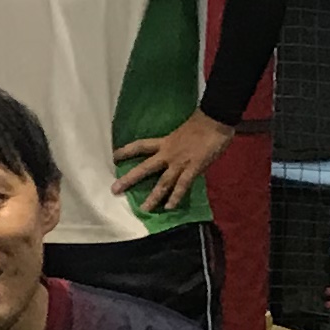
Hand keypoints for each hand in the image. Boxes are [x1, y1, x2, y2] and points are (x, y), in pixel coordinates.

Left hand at [111, 109, 233, 213]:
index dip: (126, 151)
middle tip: (114, 190)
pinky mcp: (193, 168)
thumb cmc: (202, 123)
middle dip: (129, 179)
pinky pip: (183, 185)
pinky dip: (176, 197)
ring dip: (153, 197)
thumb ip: (177, 143)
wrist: (215, 119)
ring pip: (163, 182)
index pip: (141, 146)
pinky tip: (169, 208)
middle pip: (144, 167)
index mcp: (165, 142)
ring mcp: (180, 162)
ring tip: (143, 209)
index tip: (114, 157)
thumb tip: (176, 150)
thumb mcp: (183, 131)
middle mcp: (168, 153)